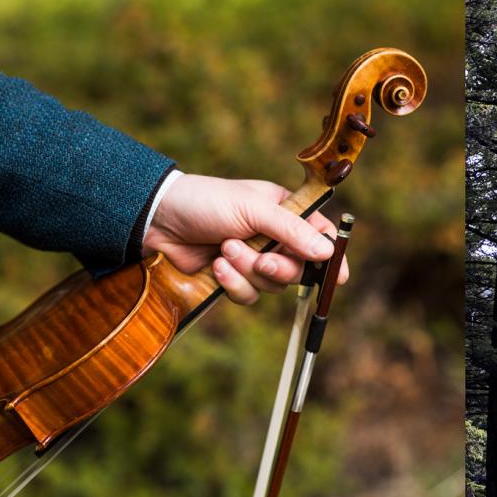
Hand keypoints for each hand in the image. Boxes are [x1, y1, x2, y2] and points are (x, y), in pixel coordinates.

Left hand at [143, 174, 348, 303]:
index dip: (331, 256)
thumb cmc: (207, 201)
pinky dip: (233, 284)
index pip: (319, 235)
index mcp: (285, 212)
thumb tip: (327, 252)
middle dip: (279, 268)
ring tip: (225, 249)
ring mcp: (254, 260)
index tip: (337, 277)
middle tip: (262, 261)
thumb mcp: (254, 208)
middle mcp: (274, 237)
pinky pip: (249, 295)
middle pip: (299, 268)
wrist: (159, 219)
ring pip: (273, 286)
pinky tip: (216, 267)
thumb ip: (292, 230)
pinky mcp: (234, 279)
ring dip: (248, 271)